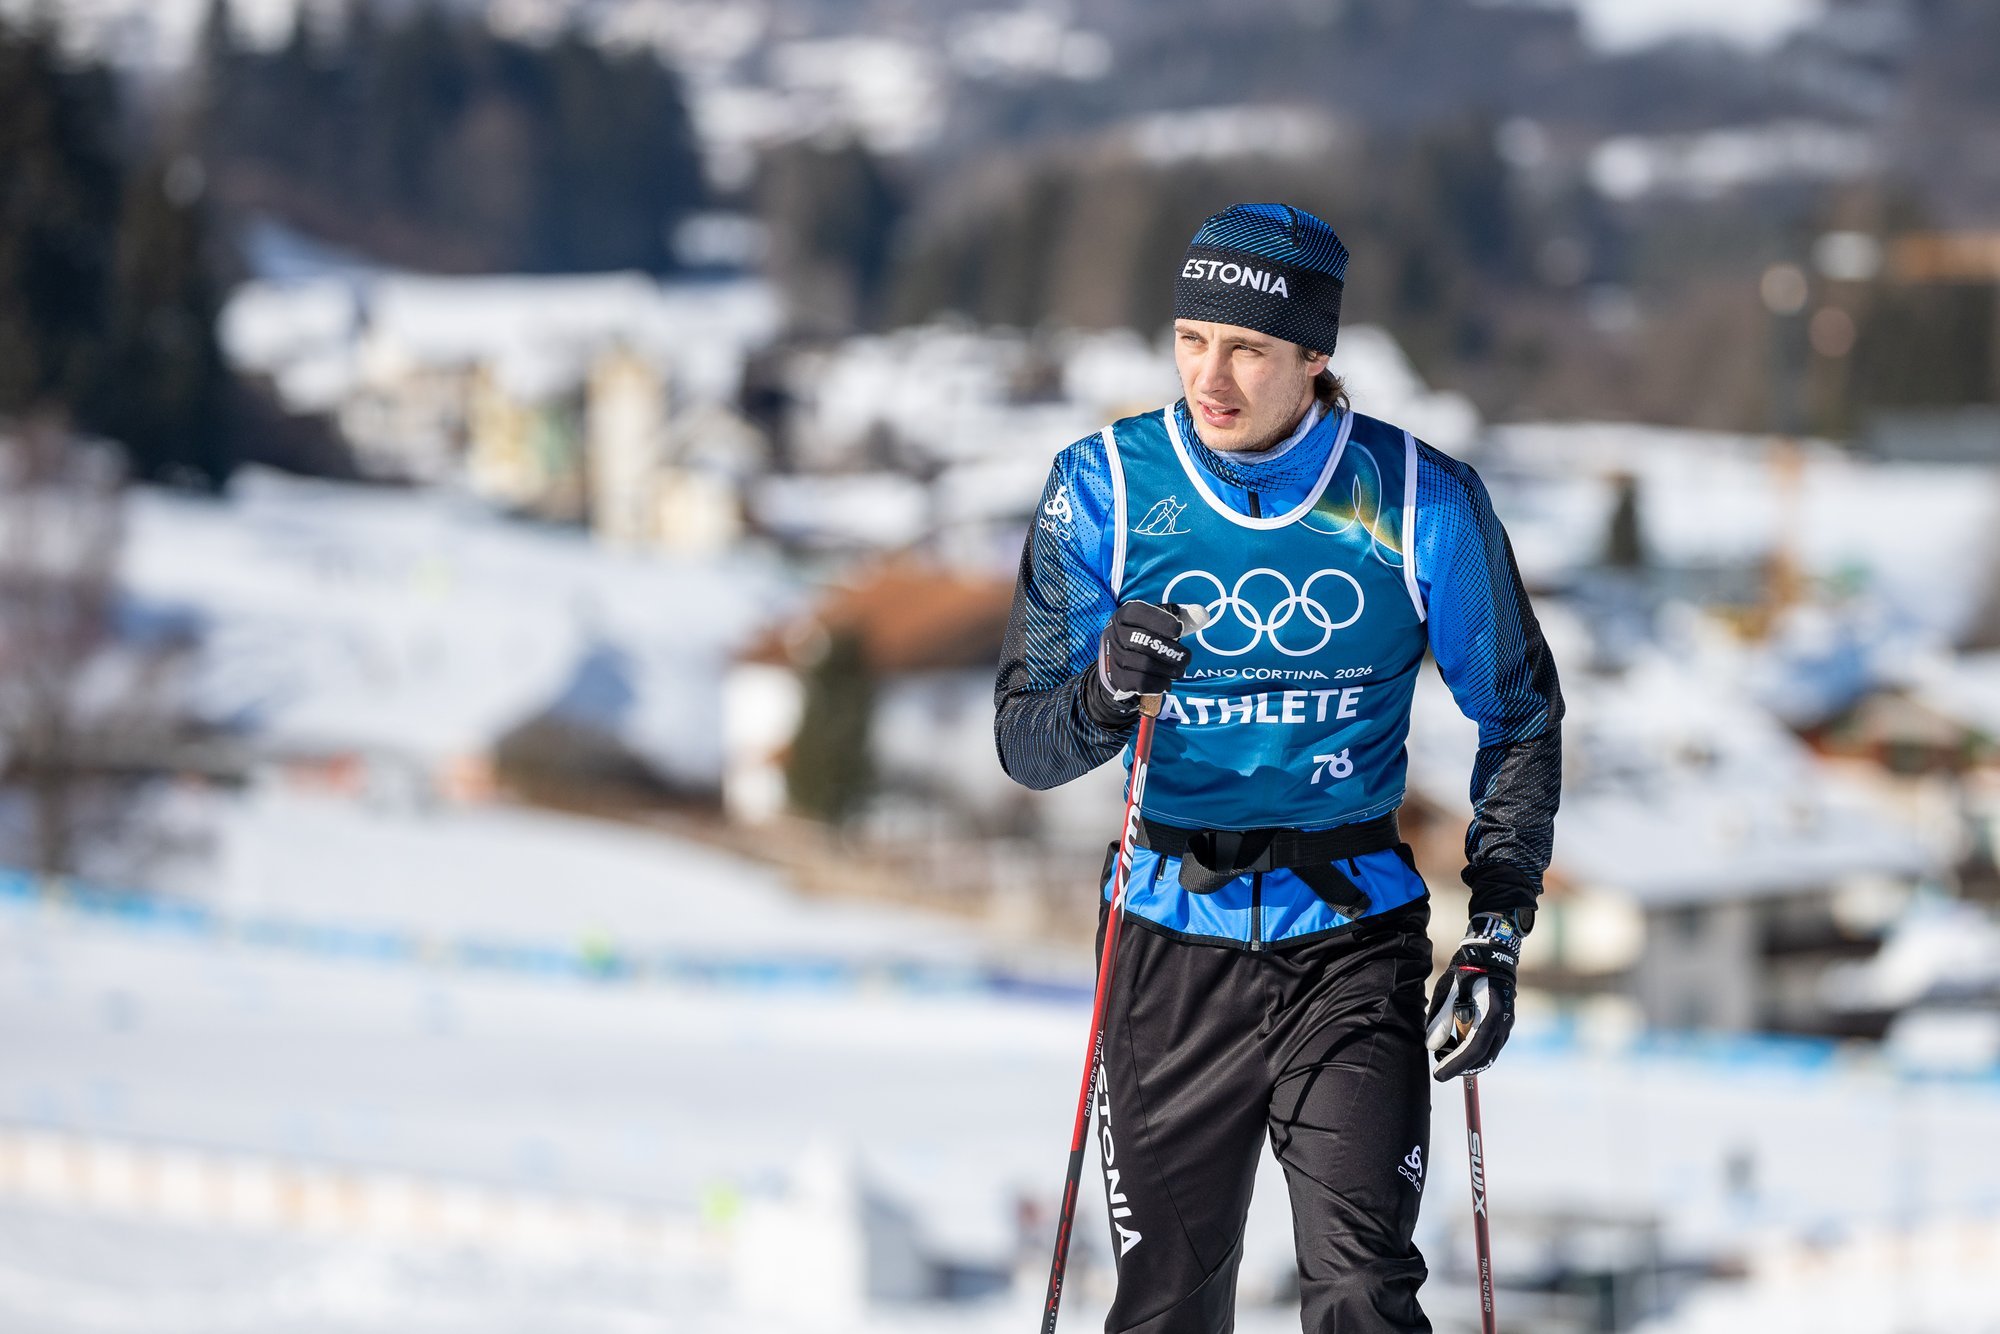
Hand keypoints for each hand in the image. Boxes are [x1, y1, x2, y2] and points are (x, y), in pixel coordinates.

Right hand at [1085, 601, 1193, 723]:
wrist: (1121, 664)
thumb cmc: (1146, 638)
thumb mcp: (1158, 623)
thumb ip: (1181, 617)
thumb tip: (1203, 614)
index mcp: (1125, 615)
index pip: (1139, 613)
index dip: (1162, 621)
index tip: (1179, 630)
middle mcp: (1114, 634)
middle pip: (1145, 641)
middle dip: (1172, 651)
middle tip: (1186, 658)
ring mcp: (1114, 657)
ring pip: (1145, 664)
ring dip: (1168, 669)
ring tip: (1178, 670)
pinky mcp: (1118, 678)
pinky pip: (1142, 682)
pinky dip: (1159, 683)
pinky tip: (1165, 681)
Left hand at [1424, 912, 1523, 1081]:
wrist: (1491, 955)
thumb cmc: (1466, 971)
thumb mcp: (1448, 991)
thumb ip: (1440, 1020)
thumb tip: (1432, 1046)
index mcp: (1491, 1015)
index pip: (1473, 1050)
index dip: (1455, 1065)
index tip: (1438, 1075)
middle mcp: (1504, 1023)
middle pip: (1484, 1057)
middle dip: (1462, 1067)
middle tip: (1440, 1069)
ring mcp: (1507, 1024)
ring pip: (1489, 1054)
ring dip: (1469, 1060)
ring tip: (1446, 1054)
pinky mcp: (1505, 1023)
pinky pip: (1491, 1045)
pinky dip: (1476, 1051)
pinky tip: (1458, 1045)